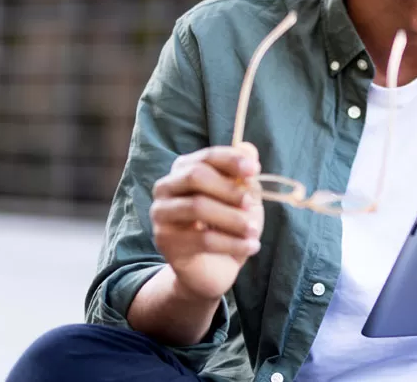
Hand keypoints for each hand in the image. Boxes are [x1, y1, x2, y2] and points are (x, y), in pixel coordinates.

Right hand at [149, 144, 263, 300]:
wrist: (214, 268)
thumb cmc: (228, 225)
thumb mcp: (243, 197)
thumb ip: (244, 174)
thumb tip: (248, 148)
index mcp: (184, 170)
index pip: (206, 157)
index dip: (232, 160)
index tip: (255, 171)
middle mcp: (166, 188)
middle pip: (195, 176)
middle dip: (229, 189)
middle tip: (252, 205)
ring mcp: (161, 215)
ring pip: (197, 207)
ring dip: (232, 218)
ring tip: (254, 231)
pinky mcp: (165, 242)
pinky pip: (202, 239)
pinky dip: (232, 243)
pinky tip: (251, 246)